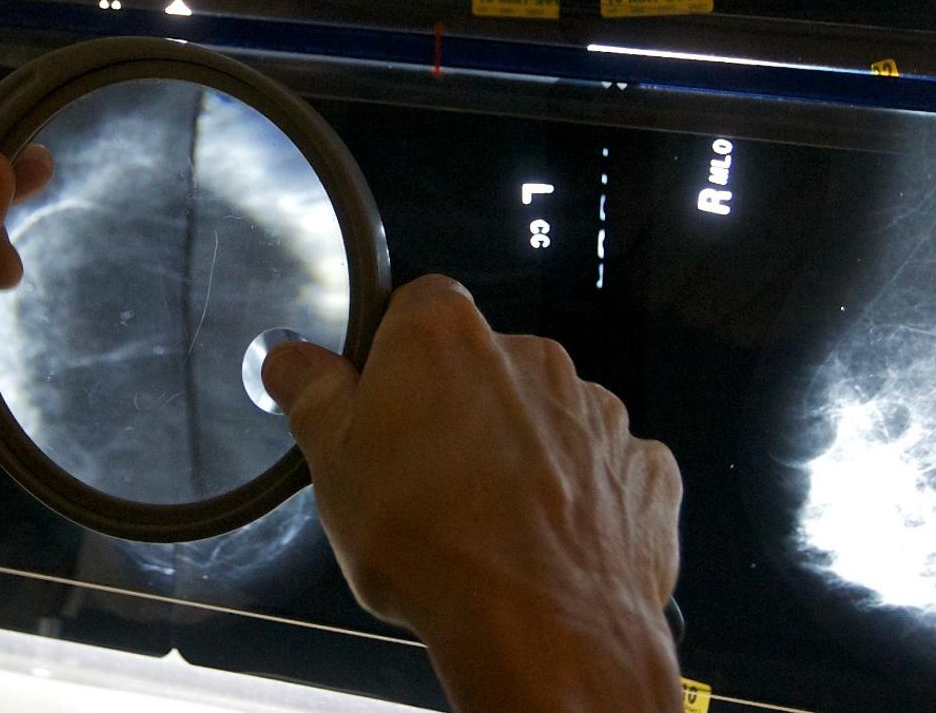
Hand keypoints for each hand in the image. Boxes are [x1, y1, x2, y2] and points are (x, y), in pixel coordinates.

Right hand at [263, 275, 683, 712]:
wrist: (542, 625)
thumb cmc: (434, 543)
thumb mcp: (333, 466)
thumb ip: (314, 394)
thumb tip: (293, 358)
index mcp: (448, 338)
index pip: (416, 310)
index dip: (394, 359)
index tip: (379, 408)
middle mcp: (533, 357)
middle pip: (486, 368)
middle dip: (460, 412)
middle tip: (427, 483)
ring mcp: (598, 410)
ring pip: (547, 419)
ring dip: (523, 456)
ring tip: (489, 526)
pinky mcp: (643, 465)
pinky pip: (604, 469)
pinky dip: (581, 497)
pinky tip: (549, 542)